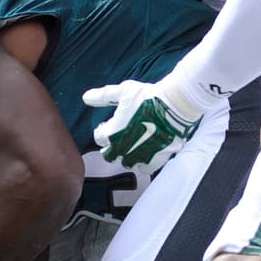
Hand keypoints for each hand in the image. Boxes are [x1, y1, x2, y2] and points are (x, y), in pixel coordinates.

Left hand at [82, 80, 201, 171]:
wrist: (175, 107)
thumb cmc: (148, 97)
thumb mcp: (123, 92)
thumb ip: (103, 96)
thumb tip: (86, 97)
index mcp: (112, 134)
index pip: (99, 138)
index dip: (103, 130)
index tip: (108, 125)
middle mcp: (123, 149)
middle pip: (110, 155)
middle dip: (112, 147)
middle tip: (119, 138)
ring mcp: (140, 156)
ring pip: (127, 162)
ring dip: (128, 155)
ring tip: (134, 145)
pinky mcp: (156, 160)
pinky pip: (145, 168)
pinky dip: (144, 161)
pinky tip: (148, 151)